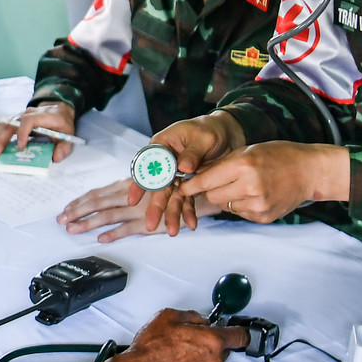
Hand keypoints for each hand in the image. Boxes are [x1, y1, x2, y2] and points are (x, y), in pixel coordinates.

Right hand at [0, 100, 76, 161]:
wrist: (57, 109)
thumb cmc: (61, 123)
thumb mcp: (68, 134)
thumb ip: (64, 147)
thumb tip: (56, 157)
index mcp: (43, 115)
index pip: (28, 120)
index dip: (22, 133)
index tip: (20, 146)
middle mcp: (29, 114)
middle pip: (12, 123)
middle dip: (2, 139)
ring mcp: (20, 116)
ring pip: (4, 124)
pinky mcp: (16, 121)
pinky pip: (3, 127)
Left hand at [58, 178, 218, 242]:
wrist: (192, 195)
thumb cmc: (165, 191)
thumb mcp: (141, 186)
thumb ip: (123, 192)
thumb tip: (102, 197)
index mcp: (126, 186)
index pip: (97, 193)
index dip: (79, 202)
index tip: (65, 209)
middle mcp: (130, 195)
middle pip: (97, 203)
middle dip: (77, 212)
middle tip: (62, 220)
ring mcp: (138, 209)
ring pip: (108, 215)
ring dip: (89, 223)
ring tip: (73, 229)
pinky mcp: (149, 222)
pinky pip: (129, 229)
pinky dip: (114, 233)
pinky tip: (102, 239)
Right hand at [112, 308, 230, 361]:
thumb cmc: (151, 350)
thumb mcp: (169, 316)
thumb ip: (192, 316)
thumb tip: (200, 320)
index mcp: (212, 341)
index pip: (240, 336)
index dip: (238, 330)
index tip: (236, 330)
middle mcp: (213, 361)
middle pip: (223, 349)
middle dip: (210, 343)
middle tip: (190, 339)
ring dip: (200, 357)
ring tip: (177, 353)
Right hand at [128, 113, 246, 235]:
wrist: (229, 134)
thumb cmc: (212, 130)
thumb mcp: (204, 137)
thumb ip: (192, 152)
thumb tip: (183, 166)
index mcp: (163, 145)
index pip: (148, 165)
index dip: (140, 184)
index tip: (132, 200)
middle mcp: (167, 161)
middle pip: (158, 185)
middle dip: (155, 206)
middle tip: (151, 225)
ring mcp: (177, 174)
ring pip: (171, 196)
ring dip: (172, 214)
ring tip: (172, 232)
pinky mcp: (189, 183)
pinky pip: (187, 200)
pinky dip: (188, 212)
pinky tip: (191, 224)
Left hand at [181, 142, 349, 223]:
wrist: (309, 171)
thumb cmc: (278, 155)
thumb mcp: (248, 151)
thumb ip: (221, 164)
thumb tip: (194, 175)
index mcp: (243, 165)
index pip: (205, 180)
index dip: (190, 185)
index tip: (181, 188)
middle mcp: (250, 187)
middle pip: (211, 196)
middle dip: (209, 190)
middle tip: (217, 181)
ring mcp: (257, 205)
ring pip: (224, 206)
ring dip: (226, 197)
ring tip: (243, 185)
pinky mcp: (263, 217)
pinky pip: (239, 213)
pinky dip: (240, 205)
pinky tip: (254, 194)